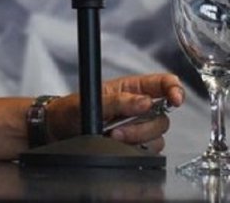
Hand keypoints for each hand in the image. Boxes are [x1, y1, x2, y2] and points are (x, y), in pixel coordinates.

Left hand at [46, 73, 184, 152]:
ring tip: (111, 136)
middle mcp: (139, 107)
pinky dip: (135, 149)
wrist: (59, 130)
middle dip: (142, 126)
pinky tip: (117, 145)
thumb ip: (118, 101)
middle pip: (163, 117)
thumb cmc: (72, 109)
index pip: (163, 84)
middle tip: (117, 129)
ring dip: (136, 139)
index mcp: (131, 88)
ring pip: (157, 136)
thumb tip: (144, 102)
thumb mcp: (91, 100)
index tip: (175, 99)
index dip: (175, 89)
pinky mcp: (136, 144)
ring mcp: (138, 127)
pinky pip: (149, 150)